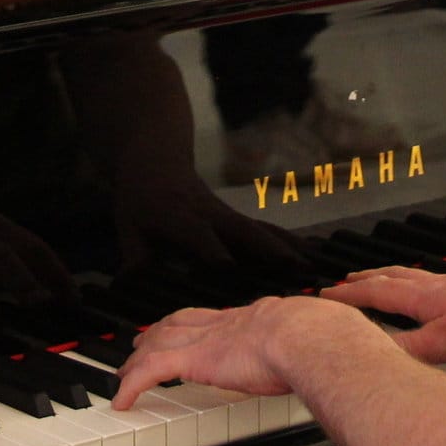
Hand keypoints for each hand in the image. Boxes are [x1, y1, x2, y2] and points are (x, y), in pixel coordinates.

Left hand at [111, 174, 308, 271]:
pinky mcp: (237, 219)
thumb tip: (132, 287)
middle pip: (245, 233)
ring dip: (291, 249)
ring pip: (263, 231)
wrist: (156, 159)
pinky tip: (313, 255)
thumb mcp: (127, 227)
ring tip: (317, 267)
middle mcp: (211, 216)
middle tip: (298, 271)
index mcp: (181, 218)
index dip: (216, 255)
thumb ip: (134, 257)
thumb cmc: (140, 198)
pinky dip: (291, 243)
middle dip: (272, 252)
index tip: (233, 273)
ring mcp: (228, 216)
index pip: (203, 239)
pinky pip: (266, 231)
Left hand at [111, 295, 380, 408]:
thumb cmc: (328, 339)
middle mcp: (229, 322)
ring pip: (162, 341)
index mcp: (258, 318)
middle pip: (183, 320)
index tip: (194, 326)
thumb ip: (325, 347)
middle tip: (144, 340)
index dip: (202, 321)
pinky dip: (133, 385)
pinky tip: (123, 400)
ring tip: (125, 369)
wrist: (314, 337)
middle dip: (161, 330)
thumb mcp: (324, 338)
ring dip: (140, 357)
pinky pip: (153, 371)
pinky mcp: (197, 358)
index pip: (220, 317)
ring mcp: (211, 338)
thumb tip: (349, 358)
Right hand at [322, 266, 445, 366]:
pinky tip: (429, 298)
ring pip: (414, 279)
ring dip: (390, 280)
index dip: (348, 295)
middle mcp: (438, 286)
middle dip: (365, 280)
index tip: (324, 293)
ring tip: (378, 281)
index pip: (376, 292)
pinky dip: (417, 287)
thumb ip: (408, 349)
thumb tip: (372, 357)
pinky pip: (434, 286)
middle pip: (393, 278)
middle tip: (344, 281)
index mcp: (425, 296)